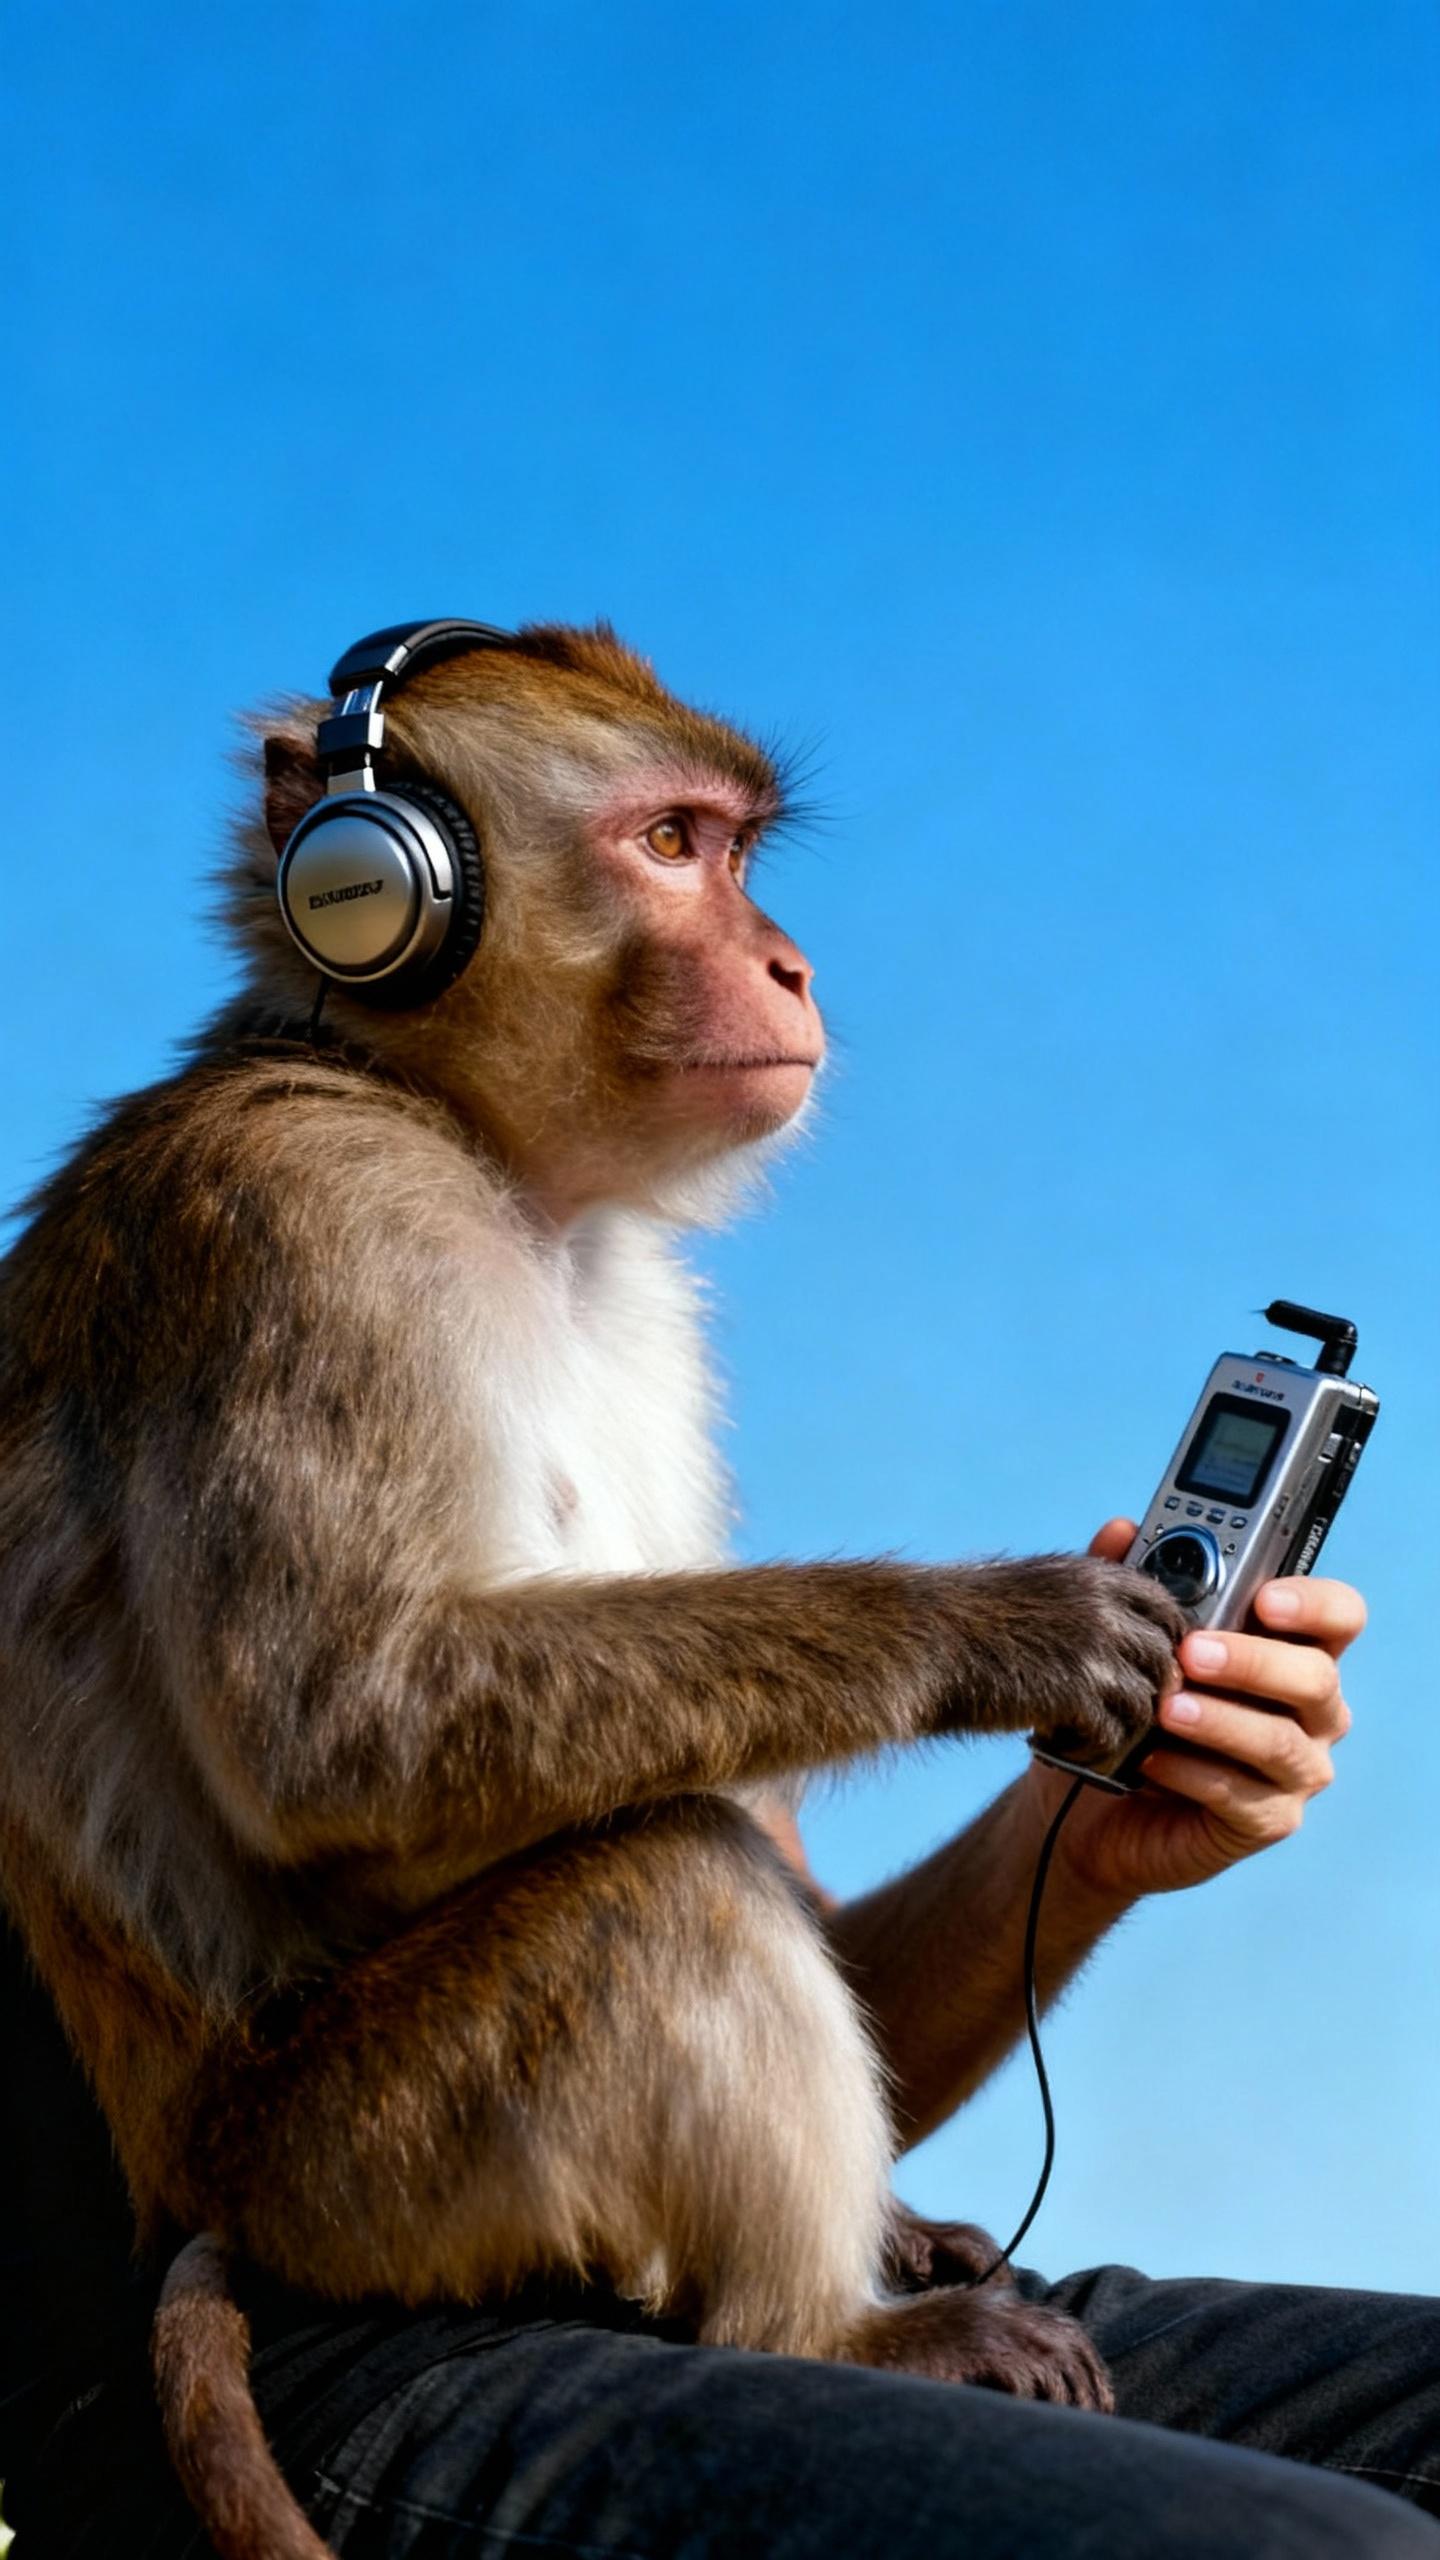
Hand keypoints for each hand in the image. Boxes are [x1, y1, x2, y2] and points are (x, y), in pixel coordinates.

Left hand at [1022, 1518, 1363, 1902]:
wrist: (1086, 1801)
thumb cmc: (1126, 1705)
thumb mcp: (1126, 1639)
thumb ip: (1131, 1581)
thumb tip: (1120, 1529)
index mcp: (1291, 1648)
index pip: (1338, 1615)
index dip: (1314, 1602)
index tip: (1264, 1596)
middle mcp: (1310, 1708)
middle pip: (1317, 1676)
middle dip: (1255, 1660)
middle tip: (1193, 1652)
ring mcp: (1297, 1767)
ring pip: (1283, 1741)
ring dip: (1222, 1720)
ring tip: (1167, 1708)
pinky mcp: (1268, 1820)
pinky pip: (1245, 1798)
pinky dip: (1197, 1774)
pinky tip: (1154, 1759)